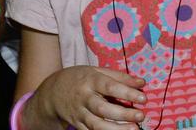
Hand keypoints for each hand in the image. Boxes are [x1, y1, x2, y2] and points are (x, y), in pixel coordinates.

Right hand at [30, 65, 146, 129]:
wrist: (52, 92)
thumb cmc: (79, 79)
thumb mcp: (96, 71)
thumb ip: (119, 77)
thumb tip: (142, 83)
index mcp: (89, 80)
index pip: (109, 86)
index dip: (127, 93)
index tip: (143, 98)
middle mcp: (83, 97)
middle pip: (102, 108)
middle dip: (123, 114)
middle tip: (141, 116)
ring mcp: (79, 113)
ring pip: (97, 125)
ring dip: (116, 129)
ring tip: (134, 129)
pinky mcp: (78, 125)